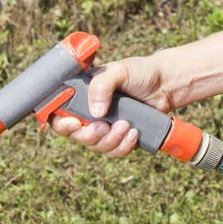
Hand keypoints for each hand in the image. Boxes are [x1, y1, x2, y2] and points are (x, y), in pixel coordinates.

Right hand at [50, 56, 170, 158]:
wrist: (165, 84)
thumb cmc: (139, 72)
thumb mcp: (119, 71)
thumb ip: (103, 86)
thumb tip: (96, 113)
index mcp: (80, 95)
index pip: (57, 113)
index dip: (60, 123)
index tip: (74, 124)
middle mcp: (88, 113)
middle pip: (74, 135)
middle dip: (88, 136)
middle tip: (104, 127)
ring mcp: (103, 127)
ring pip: (95, 146)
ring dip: (110, 141)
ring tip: (127, 125)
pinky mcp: (118, 138)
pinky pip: (113, 152)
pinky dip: (122, 147)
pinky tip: (134, 134)